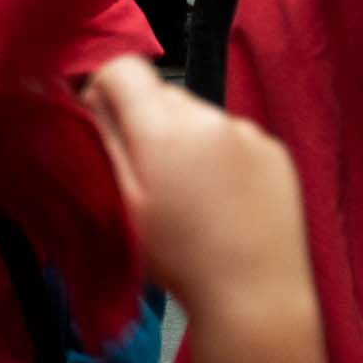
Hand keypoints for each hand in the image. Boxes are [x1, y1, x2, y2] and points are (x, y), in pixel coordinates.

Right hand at [79, 57, 312, 322]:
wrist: (253, 294)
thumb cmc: (177, 258)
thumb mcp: (119, 206)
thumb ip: (98, 147)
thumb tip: (87, 107)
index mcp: (163, 129)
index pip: (122, 68)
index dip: (102, 90)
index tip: (102, 127)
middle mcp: (209, 118)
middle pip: (161, 93)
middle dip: (145, 121)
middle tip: (146, 173)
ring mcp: (248, 132)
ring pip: (198, 115)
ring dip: (184, 138)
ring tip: (188, 193)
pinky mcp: (275, 151)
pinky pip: (233, 135)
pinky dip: (220, 155)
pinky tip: (220, 198)